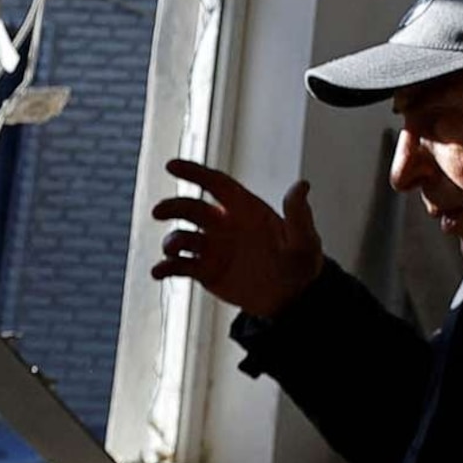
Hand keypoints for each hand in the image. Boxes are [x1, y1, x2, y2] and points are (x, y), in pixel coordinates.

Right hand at [148, 159, 323, 318]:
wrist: (292, 296)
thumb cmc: (301, 261)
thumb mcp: (304, 240)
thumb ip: (298, 215)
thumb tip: (303, 184)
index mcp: (244, 208)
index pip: (216, 183)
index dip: (195, 172)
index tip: (172, 165)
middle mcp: (223, 224)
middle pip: (191, 208)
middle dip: (173, 207)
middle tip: (159, 211)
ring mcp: (211, 247)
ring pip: (181, 237)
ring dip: (172, 241)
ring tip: (173, 250)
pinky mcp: (205, 271)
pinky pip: (179, 266)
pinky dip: (165, 268)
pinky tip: (159, 272)